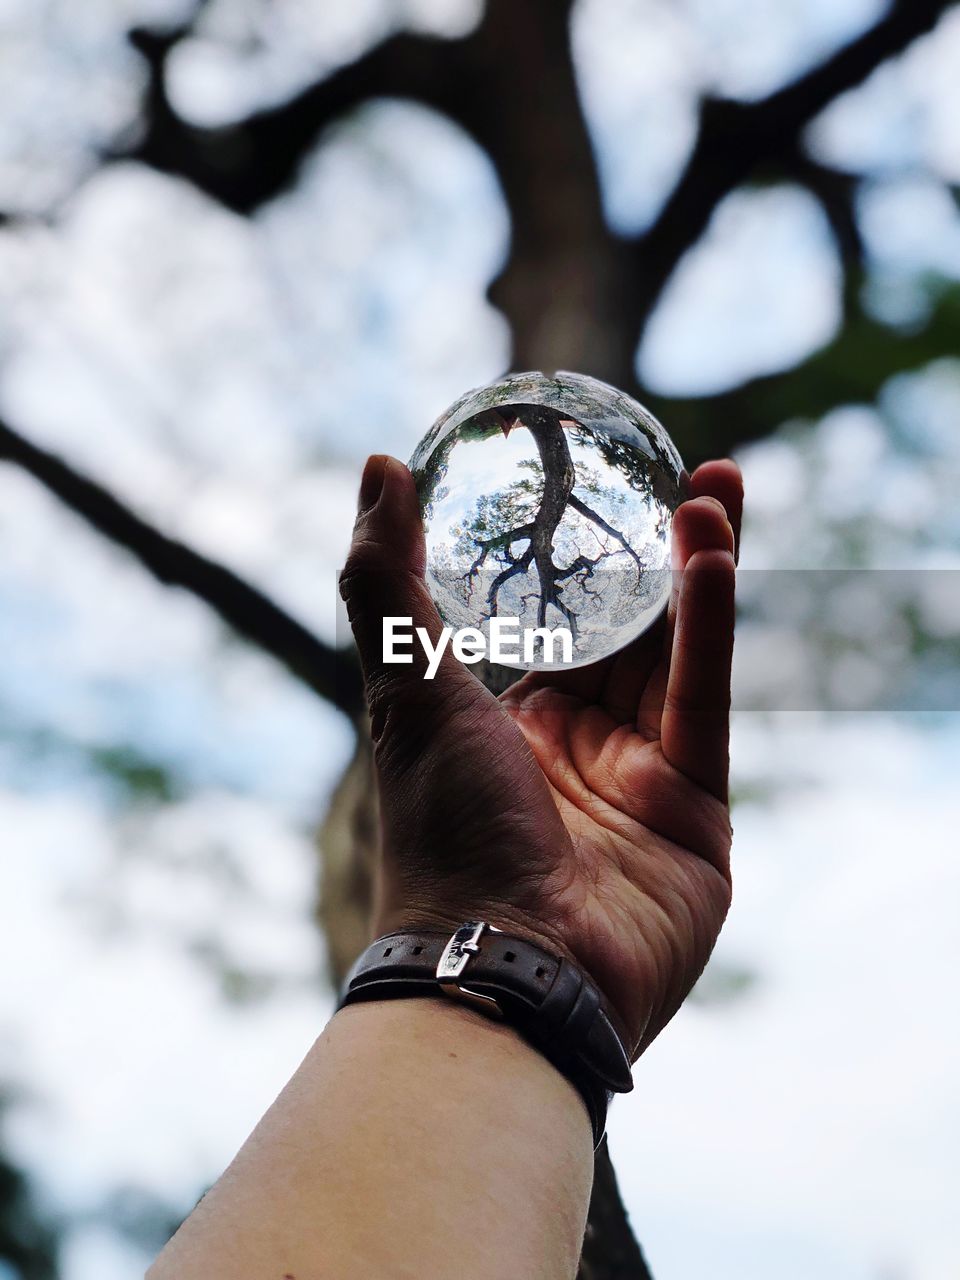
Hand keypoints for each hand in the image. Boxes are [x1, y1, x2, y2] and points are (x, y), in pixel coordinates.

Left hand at [339, 454, 741, 1055]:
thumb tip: (379, 466)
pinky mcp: (696, 811)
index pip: (558, 623)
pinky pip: (702, 701)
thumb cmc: (442, 831)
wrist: (502, 966)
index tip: (601, 483)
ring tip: (710, 487)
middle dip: (656, 551)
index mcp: (510, 725)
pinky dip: (710, 628)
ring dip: (694, 571)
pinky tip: (709, 554)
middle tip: (679, 470)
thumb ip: (391, 581)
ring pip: (676, 655)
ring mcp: (641, 779)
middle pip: (630, 630)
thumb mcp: (407, 687)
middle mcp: (579, 748)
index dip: (583, 554)